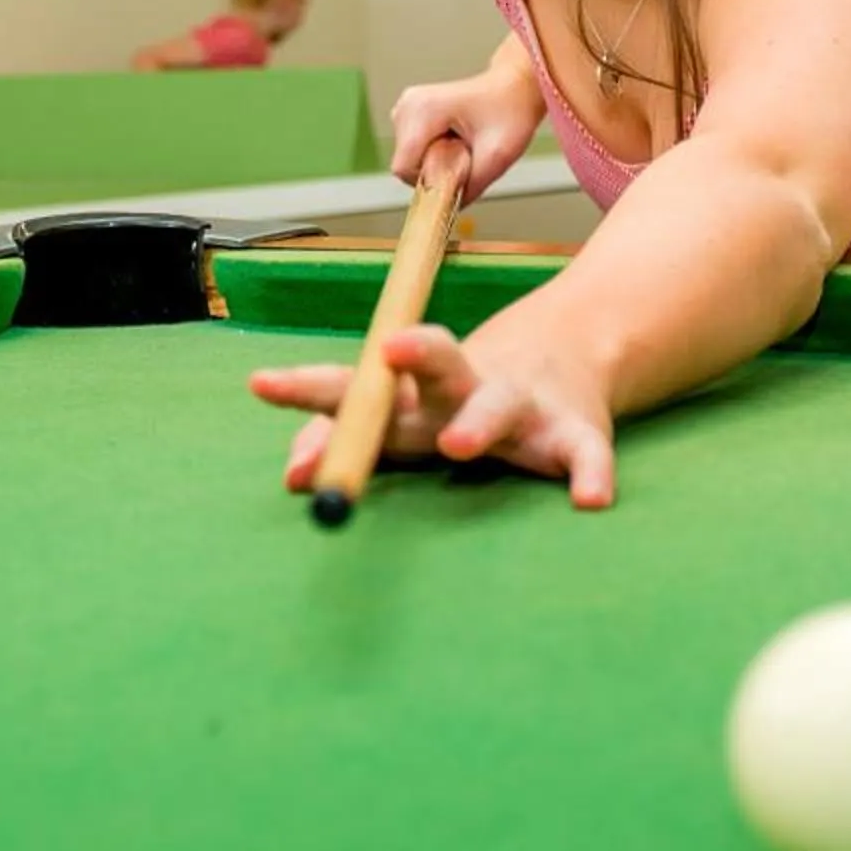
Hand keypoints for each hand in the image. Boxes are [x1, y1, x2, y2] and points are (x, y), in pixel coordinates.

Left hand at [250, 314, 618, 510]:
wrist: (562, 358)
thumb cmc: (454, 397)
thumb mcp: (403, 416)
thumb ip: (346, 438)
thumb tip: (291, 473)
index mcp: (413, 393)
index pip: (356, 385)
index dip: (309, 387)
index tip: (260, 383)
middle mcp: (463, 387)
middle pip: (436, 366)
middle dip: (414, 357)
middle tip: (388, 351)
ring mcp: (521, 405)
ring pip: (498, 404)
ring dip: (479, 419)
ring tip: (461, 445)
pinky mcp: (576, 431)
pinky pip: (585, 454)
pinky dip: (590, 473)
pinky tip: (589, 499)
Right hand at [388, 66, 542, 200]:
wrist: (514, 89)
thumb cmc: (510, 112)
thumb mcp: (498, 156)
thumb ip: (471, 187)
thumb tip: (448, 209)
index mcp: (423, 110)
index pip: (405, 168)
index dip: (431, 179)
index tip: (459, 168)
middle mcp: (407, 106)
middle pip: (406, 165)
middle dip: (436, 170)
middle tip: (467, 153)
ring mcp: (405, 109)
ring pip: (409, 160)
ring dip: (436, 162)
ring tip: (463, 144)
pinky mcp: (409, 115)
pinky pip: (413, 152)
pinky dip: (434, 154)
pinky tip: (454, 140)